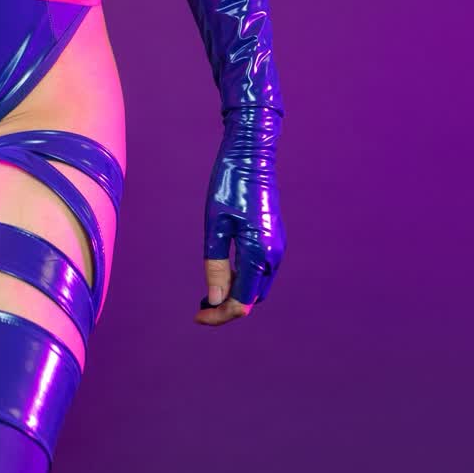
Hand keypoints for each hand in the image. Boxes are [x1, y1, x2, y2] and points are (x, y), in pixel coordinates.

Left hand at [193, 105, 284, 325]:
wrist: (252, 155)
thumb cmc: (228, 186)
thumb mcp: (215, 226)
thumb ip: (216, 265)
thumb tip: (216, 300)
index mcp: (259, 253)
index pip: (242, 301)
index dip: (220, 315)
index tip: (196, 317)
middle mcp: (273, 254)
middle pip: (252, 298)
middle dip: (227, 308)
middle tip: (199, 308)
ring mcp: (276, 246)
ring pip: (258, 286)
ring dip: (236, 294)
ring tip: (208, 295)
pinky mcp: (274, 238)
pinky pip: (260, 270)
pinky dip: (243, 279)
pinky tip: (224, 275)